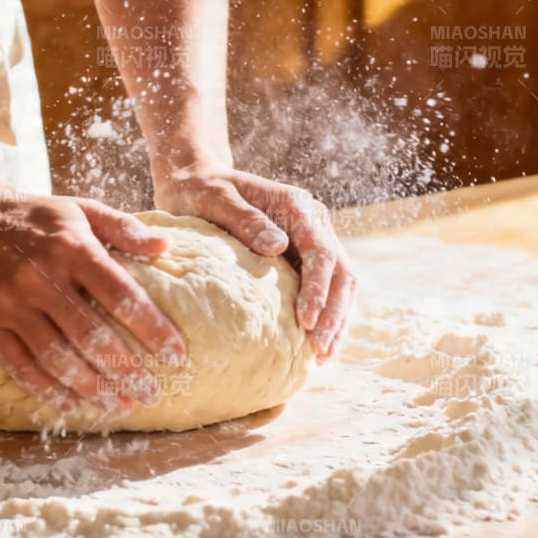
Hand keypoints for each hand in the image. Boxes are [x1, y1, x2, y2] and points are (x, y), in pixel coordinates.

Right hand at [0, 192, 186, 414]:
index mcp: (73, 247)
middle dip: (127, 371)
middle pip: (92, 335)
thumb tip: (167, 246)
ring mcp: (10, 302)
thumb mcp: (81, 209)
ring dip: (92, 387)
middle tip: (152, 395)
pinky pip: (20, 365)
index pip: (122, 296)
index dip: (153, 330)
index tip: (177, 357)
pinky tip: (73, 405)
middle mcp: (41, 276)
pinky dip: (48, 390)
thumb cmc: (35, 216)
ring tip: (119, 406)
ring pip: (57, 357)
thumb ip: (124, 228)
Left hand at [153, 167, 353, 359]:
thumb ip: (245, 219)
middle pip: (341, 272)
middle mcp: (313, 223)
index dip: (318, 289)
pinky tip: (314, 345)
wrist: (197, 182)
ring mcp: (310, 242)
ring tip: (322, 356)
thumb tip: (278, 246)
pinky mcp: (301, 258)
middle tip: (320, 351)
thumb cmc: (202, 190)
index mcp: (298, 207)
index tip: (307, 321)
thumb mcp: (216, 199)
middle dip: (334, 313)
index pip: (321, 252)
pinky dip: (324, 316)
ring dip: (335, 320)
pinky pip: (323, 289)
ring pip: (340, 284)